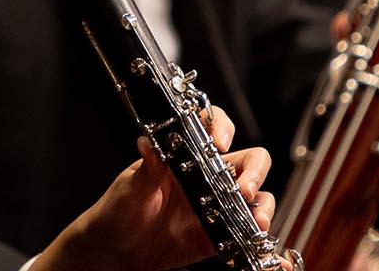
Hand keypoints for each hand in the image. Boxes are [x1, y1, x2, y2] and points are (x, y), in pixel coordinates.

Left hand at [33, 106, 273, 270]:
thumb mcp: (130, 188)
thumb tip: (148, 143)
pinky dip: (256, 237)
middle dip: (254, 172)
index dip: (223, 128)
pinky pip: (245, 233)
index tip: (220, 144)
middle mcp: (206, 178)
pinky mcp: (217, 235)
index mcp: (185, 157)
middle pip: (248, 161)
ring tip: (256, 220)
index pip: (212, 129)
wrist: (115, 249)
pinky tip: (256, 243)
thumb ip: (146, 169)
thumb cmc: (118, 210)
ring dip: (262, 206)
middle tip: (245, 189)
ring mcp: (216, 206)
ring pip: (255, 197)